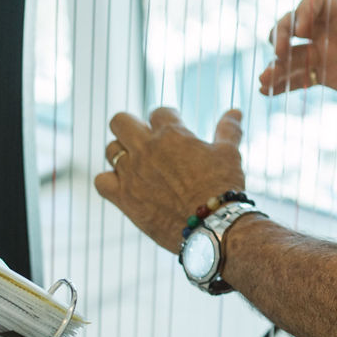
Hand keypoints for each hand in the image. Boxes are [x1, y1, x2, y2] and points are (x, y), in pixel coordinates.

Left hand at [94, 107, 245, 251]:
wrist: (212, 225)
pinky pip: (101, 181)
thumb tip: (235, 111)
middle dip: (132, 126)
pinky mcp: (123, 198)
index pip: (159, 112)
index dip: (168, 120)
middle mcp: (146, 149)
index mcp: (171, 134)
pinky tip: (123, 184)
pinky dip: (109, 180)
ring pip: (110, 149)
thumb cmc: (223, 186)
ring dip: (121, 152)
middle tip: (145, 139)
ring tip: (136, 162)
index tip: (174, 130)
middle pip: (121, 121)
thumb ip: (228, 130)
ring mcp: (131, 173)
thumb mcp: (229, 154)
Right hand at [259, 0, 336, 106]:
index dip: (301, 13)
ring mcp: (328, 54)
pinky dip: (284, 84)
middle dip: (279, 36)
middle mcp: (331, 30)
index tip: (303, 32)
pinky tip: (268, 92)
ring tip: (263, 80)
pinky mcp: (331, 76)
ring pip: (293, 56)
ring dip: (276, 66)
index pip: (311, 2)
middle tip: (278, 53)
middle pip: (293, 26)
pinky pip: (302, 78)